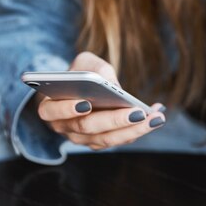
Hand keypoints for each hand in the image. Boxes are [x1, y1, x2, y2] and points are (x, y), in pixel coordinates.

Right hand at [37, 52, 165, 149]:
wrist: (79, 88)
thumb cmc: (79, 73)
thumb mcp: (85, 63)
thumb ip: (97, 70)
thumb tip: (115, 88)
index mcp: (49, 106)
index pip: (52, 111)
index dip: (67, 109)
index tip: (86, 104)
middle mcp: (62, 127)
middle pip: (87, 127)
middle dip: (114, 120)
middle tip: (138, 112)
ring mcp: (80, 138)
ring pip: (106, 139)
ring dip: (134, 129)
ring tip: (156, 117)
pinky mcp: (98, 142)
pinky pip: (118, 140)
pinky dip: (138, 129)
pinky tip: (155, 115)